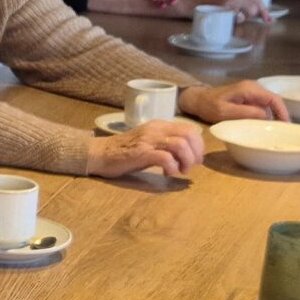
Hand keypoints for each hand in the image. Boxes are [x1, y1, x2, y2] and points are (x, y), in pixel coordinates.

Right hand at [87, 118, 205, 177]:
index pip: (190, 128)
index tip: (196, 159)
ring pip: (180, 144)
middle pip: (189, 134)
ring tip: (181, 171)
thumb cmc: (126, 151)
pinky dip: (172, 167)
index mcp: (160, 126)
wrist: (100, 153)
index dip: (198, 145)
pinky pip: (164, 157)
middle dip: (196, 153)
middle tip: (191, 167)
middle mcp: (156, 129)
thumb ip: (167, 144)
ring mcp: (148, 140)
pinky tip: (167, 174)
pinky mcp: (141, 153)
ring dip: (186, 160)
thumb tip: (188, 155)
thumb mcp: (150, 143)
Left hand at [180, 80, 290, 123]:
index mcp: (249, 89)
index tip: (286, 126)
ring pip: (269, 103)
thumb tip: (266, 117)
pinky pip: (262, 105)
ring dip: (274, 116)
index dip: (283, 112)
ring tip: (276, 130)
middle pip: (274, 101)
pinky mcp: (249, 96)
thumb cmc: (209, 106)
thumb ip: (246, 113)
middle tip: (283, 132)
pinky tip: (264, 126)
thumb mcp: (225, 112)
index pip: (273, 99)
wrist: (198, 99)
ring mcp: (251, 91)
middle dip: (280, 115)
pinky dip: (266, 115)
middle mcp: (253, 87)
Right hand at [193, 0, 270, 20]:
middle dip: (255, 16)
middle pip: (255, 8)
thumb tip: (251, 14)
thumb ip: (237, 2)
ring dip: (242, 19)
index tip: (269, 19)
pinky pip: (236, 18)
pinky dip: (235, 21)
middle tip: (249, 19)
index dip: (264, 10)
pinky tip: (229, 19)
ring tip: (231, 17)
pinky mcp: (224, 8)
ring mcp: (230, 1)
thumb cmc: (207, 1)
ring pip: (246, 15)